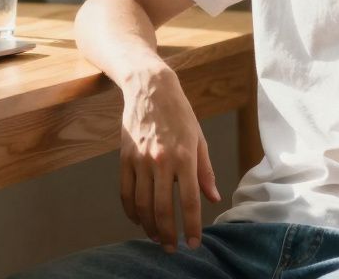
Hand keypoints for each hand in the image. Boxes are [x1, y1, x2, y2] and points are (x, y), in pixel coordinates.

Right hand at [119, 66, 221, 252]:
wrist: (150, 89)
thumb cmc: (179, 113)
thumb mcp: (199, 139)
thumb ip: (205, 171)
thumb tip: (213, 198)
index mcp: (184, 157)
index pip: (190, 201)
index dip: (192, 226)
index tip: (194, 243)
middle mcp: (161, 162)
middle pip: (163, 209)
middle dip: (168, 234)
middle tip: (172, 249)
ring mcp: (140, 161)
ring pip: (142, 205)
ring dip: (149, 226)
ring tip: (156, 238)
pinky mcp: (125, 158)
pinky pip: (125, 192)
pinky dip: (131, 210)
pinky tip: (137, 220)